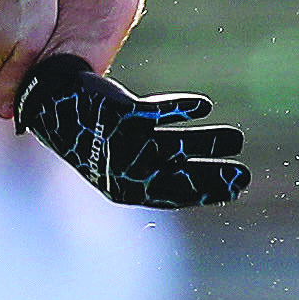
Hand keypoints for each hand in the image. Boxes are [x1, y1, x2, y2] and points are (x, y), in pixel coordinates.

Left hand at [13, 54, 247, 208]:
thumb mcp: (118, 162)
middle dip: (212, 177)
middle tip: (244, 176)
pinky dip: (181, 108)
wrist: (54, 103)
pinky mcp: (121, 113)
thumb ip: (150, 172)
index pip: (172, 196)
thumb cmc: (91, 137)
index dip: (205, 194)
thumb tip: (193, 179)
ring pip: (174, 145)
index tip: (235, 189)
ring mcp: (122, 142)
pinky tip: (203, 105)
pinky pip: (159, 112)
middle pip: (176, 176)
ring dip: (207, 142)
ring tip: (236, 139)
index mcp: (123, 189)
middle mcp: (124, 169)